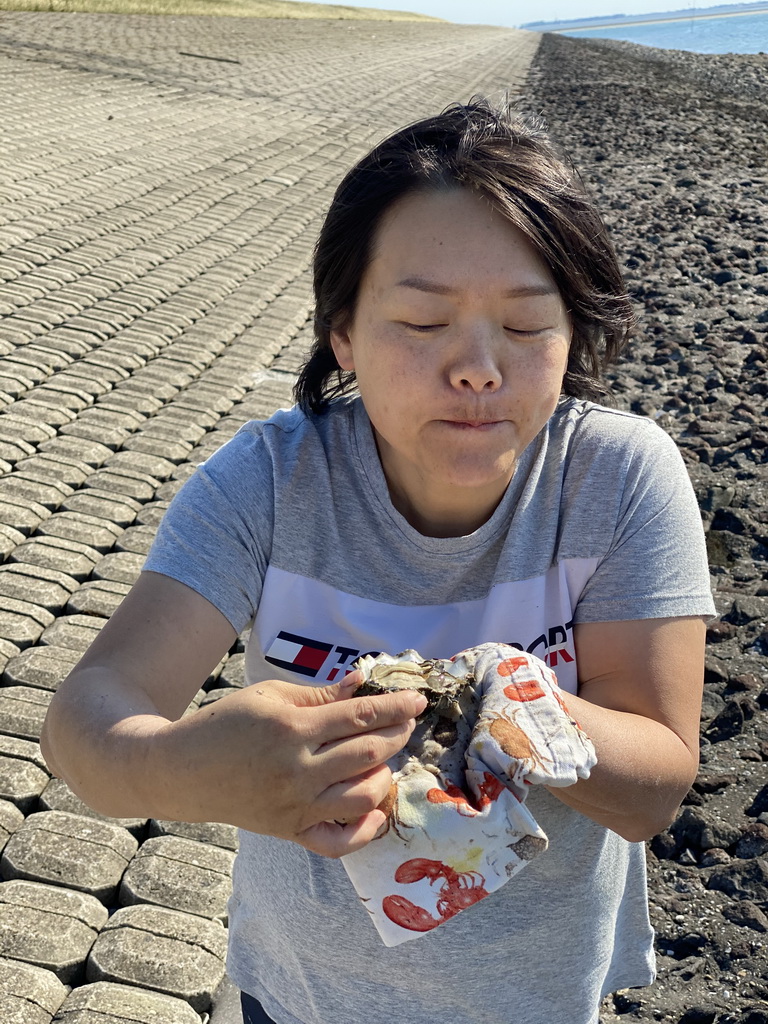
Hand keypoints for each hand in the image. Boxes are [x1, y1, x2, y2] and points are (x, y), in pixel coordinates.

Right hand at [156, 671, 426, 856]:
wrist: (181, 770)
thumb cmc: (226, 724)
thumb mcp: (270, 697)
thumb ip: (321, 695)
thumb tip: (363, 683)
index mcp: (292, 729)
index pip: (360, 717)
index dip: (395, 707)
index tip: (417, 700)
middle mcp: (297, 770)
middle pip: (367, 754)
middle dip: (397, 735)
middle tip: (406, 722)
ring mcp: (294, 806)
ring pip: (361, 797)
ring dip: (384, 776)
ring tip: (383, 759)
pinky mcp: (289, 832)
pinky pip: (337, 843)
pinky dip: (364, 831)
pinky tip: (373, 809)